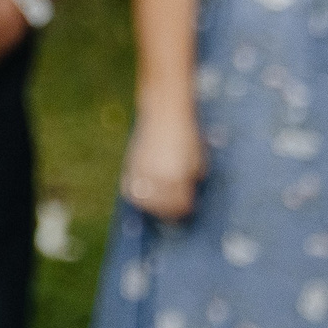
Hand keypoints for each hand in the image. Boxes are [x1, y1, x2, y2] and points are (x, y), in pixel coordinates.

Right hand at [123, 105, 206, 219]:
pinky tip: (144, 196)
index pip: (178, 205)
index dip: (184, 210)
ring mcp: (141, 172)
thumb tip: (186, 196)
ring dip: (152, 206)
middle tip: (174, 212)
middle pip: (160, 207)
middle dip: (168, 211)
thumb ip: (190, 182)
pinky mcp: (130, 165)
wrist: (164, 115)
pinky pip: (130, 189)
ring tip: (159, 206)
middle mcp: (156, 178)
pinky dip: (137, 195)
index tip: (186, 211)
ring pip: (143, 201)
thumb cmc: (186, 137)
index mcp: (176, 178)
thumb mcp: (197, 162)